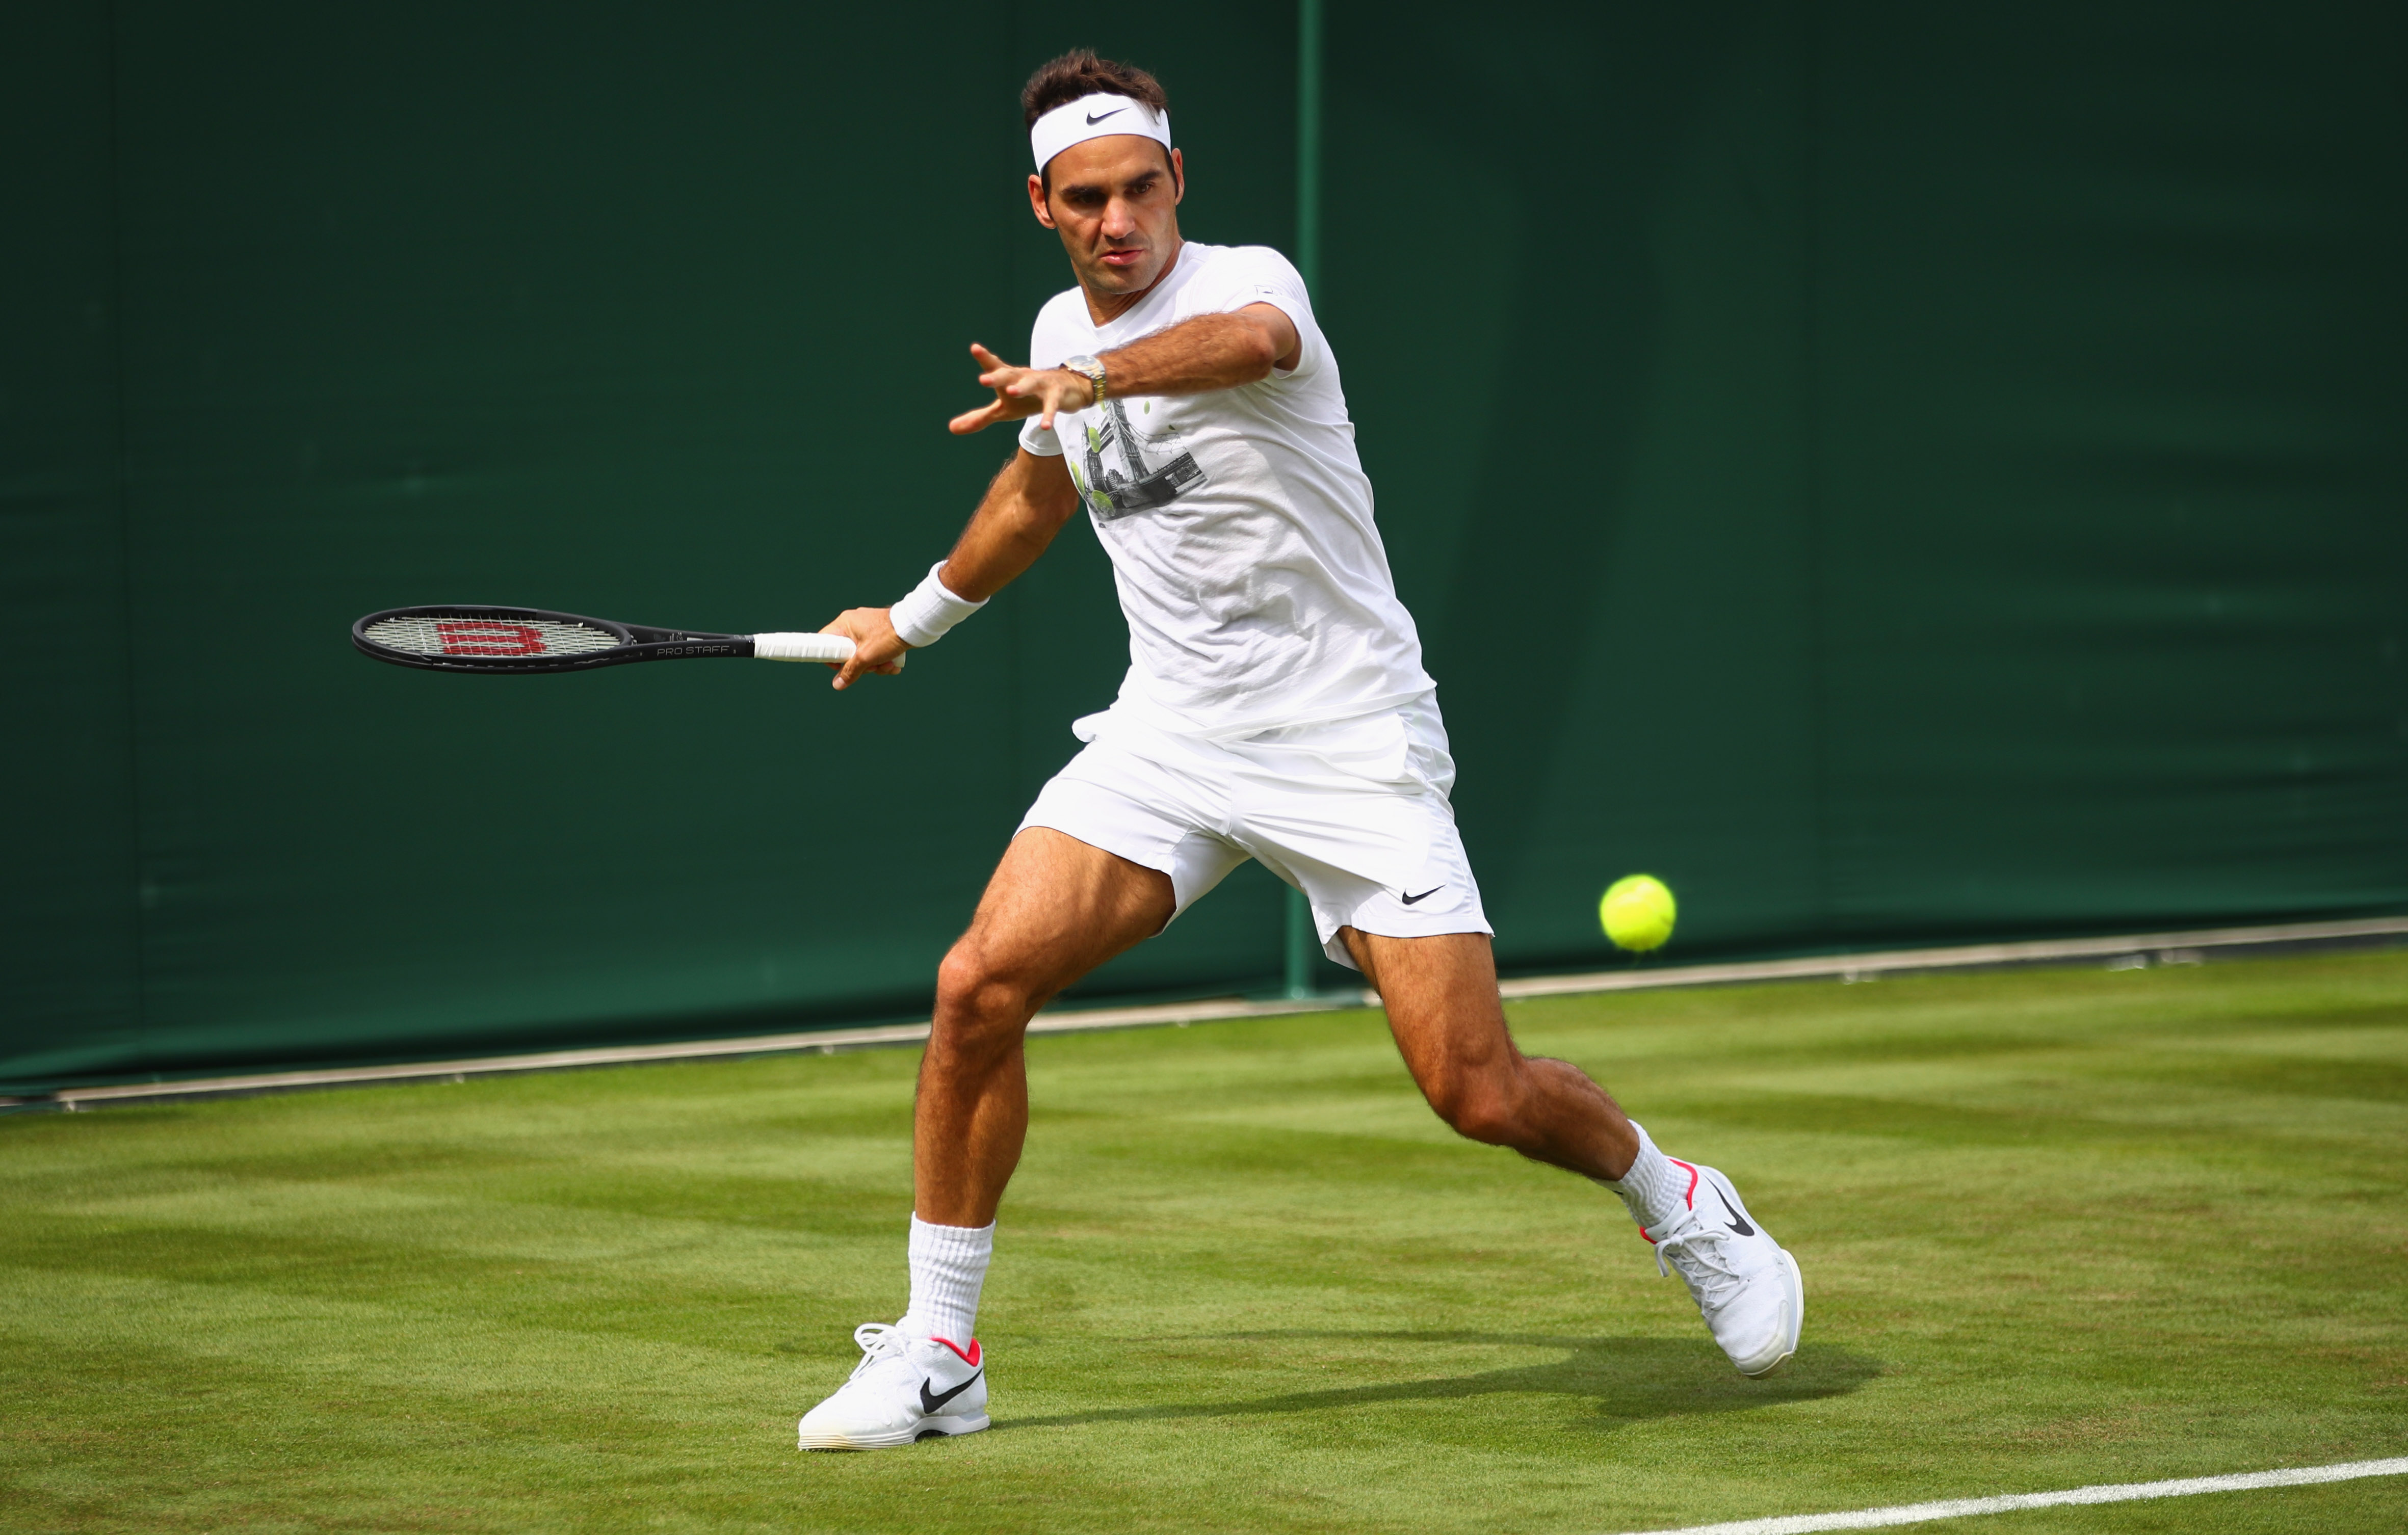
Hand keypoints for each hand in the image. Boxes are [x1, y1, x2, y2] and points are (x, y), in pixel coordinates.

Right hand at [819, 608, 910, 690]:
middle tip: (871, 666)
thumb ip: (850, 671)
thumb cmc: (888, 636)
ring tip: (888, 664)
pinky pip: (874, 651)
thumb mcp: (866, 657)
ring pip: (863, 655)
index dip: (830, 657)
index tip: (839, 667)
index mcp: (845, 623)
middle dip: (862, 666)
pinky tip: (894, 663)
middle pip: (847, 653)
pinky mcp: (880, 634)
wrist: (915, 627)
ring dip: (876, 665)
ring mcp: (868, 629)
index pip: (826, 641)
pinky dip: (883, 660)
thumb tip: (837, 684)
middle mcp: (854, 624)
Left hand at [947, 343, 1095, 435]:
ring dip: (1021, 387)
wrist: (1067, 390)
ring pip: (1031, 383)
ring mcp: (1041, 384)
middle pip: (1009, 374)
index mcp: (1009, 377)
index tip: (975, 348)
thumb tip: (951, 429)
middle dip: (997, 375)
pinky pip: (1052, 405)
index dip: (985, 357)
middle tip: (983, 379)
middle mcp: (1023, 377)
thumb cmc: (1028, 398)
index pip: (995, 366)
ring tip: (1010, 392)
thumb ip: (979, 418)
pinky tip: (1045, 426)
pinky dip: (1049, 414)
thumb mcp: (1003, 409)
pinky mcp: (1057, 395)